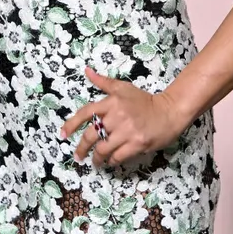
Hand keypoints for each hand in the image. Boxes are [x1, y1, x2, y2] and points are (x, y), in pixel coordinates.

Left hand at [60, 65, 186, 167]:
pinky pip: (117, 157)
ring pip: (103, 149)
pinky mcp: (137, 144)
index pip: (86, 113)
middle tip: (79, 155)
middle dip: (82, 148)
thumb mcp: (123, 88)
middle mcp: (117, 116)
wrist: (169, 112)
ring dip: (97, 158)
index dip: (72, 124)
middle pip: (92, 135)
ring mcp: (127, 131)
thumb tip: (87, 71)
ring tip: (96, 162)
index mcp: (112, 102)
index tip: (63, 135)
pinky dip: (111, 161)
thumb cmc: (144, 101)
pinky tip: (110, 161)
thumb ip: (104, 82)